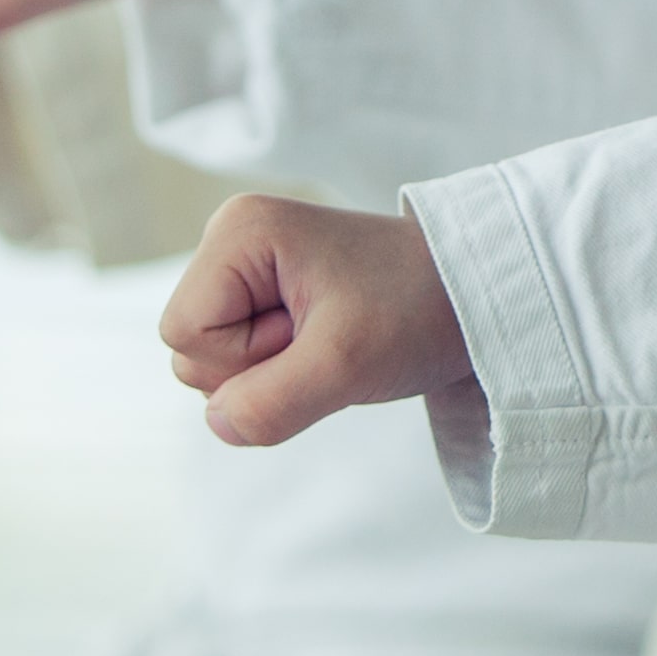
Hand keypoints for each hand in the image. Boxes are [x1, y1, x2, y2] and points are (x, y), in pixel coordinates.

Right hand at [159, 193, 469, 448]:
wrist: (472, 294)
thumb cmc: (416, 311)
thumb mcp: (345, 364)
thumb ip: (271, 403)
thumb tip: (219, 424)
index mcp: (238, 232)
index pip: (183, 335)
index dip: (245, 359)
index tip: (312, 331)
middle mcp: (231, 239)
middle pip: (189, 350)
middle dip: (257, 367)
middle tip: (328, 336)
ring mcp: (246, 267)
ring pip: (210, 361)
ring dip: (272, 371)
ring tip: (331, 336)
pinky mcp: (264, 294)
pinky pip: (240, 359)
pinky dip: (282, 368)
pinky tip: (324, 342)